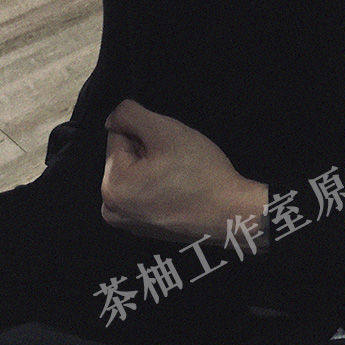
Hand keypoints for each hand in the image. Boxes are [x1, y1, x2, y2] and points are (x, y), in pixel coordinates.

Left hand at [100, 99, 268, 249]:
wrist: (232, 215)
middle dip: (150, 152)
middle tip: (179, 162)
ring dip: (155, 169)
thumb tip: (113, 120)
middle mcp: (113, 210)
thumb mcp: (165, 130)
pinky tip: (182, 191)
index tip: (170, 147)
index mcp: (112, 187)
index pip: (119, 137)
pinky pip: (147, 195)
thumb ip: (130, 114)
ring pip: (137, 176)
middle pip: (126, 159)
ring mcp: (130, 223)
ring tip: (181, 177)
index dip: (147, 133)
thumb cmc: (200, 173)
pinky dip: (161, 188)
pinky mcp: (148, 229)